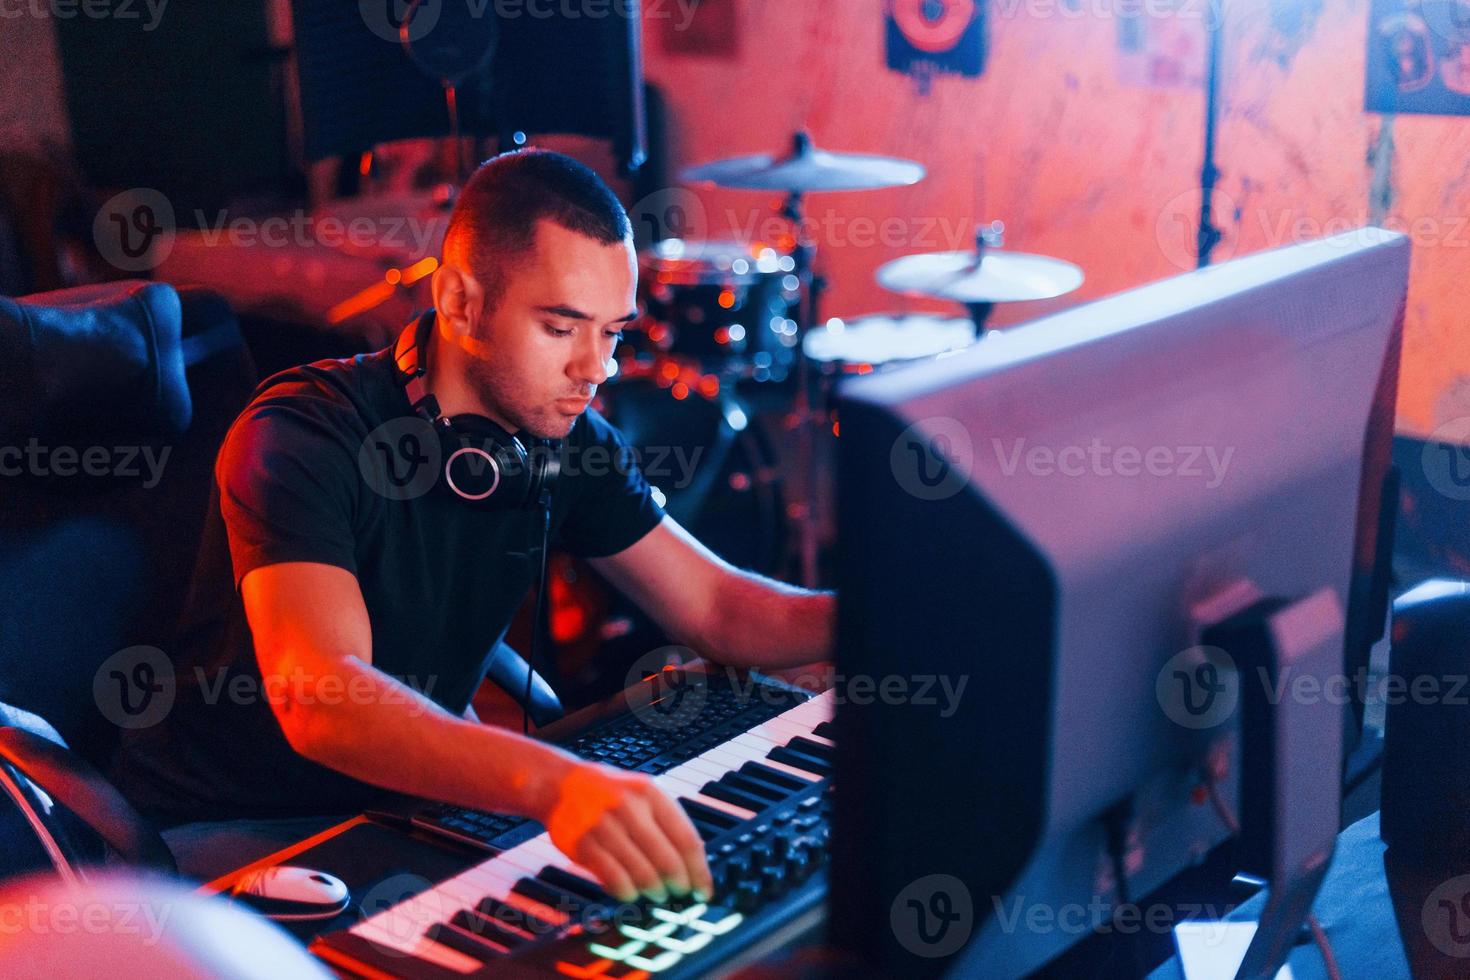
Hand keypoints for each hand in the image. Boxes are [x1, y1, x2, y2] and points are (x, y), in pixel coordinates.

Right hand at [535, 758, 713, 903]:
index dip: (699, 870)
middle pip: (667, 859)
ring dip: (654, 890)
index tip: (703, 889)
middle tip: (680, 893)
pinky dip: (627, 891)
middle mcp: (629, 807)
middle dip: (679, 884)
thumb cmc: (611, 794)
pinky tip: (631, 893)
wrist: (561, 785)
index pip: (686, 838)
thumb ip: (666, 822)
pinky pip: (614, 878)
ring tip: (656, 893)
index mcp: (650, 794)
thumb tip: (693, 865)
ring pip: (642, 872)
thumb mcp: (643, 794)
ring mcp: (604, 826)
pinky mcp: (583, 844)